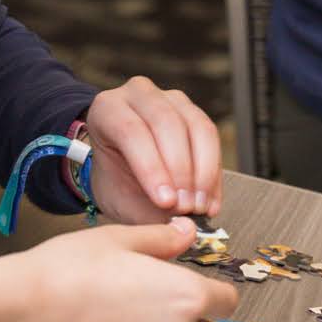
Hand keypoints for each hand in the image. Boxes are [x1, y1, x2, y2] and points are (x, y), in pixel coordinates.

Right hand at [0, 218, 238, 321]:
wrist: (22, 313)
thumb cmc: (69, 270)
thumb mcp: (121, 239)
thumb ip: (164, 240)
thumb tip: (187, 233)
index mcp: (187, 297)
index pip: (226, 302)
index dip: (211, 290)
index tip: (191, 283)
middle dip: (176, 311)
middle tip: (136, 291)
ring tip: (109, 311)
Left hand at [83, 77, 222, 221]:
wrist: (121, 166)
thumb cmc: (115, 176)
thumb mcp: (117, 195)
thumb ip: (142, 208)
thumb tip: (176, 226)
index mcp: (108, 108)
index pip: (131, 131)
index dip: (151, 168)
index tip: (166, 202)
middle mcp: (139, 95)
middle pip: (166, 124)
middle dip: (180, 171)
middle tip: (185, 207)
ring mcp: (170, 99)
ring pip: (196, 128)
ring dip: (202, 173)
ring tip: (199, 206)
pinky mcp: (194, 112)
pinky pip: (212, 138)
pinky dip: (213, 173)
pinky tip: (209, 200)